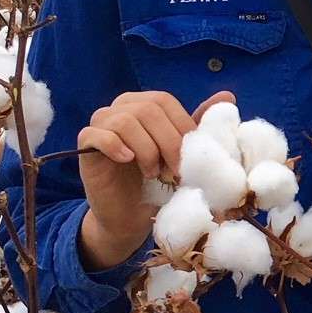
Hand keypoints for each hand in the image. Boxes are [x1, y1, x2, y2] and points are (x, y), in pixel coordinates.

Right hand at [77, 90, 233, 270]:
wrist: (132, 215)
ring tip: (154, 173)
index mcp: (144, 104)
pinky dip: (115, 146)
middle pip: (147, 110)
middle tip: (176, 170)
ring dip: (147, 150)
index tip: (190, 157)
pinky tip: (128, 161)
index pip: (164, 101)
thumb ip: (199, 125)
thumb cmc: (160, 181)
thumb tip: (226, 96)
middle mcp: (120, 108)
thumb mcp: (183, 153)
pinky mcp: (85, 146)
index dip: (180, 126)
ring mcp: (100, 124)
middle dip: (168, 142)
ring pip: (125, 121)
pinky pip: (96, 134)